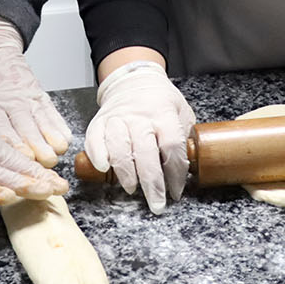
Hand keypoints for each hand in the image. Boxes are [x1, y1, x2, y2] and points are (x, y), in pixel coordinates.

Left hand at [0, 12, 70, 166]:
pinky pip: (50, 110)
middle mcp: (8, 98)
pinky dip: (58, 125)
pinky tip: (64, 140)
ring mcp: (25, 94)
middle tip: (43, 166)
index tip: (20, 159)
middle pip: (25, 128)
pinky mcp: (36, 90)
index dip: (11, 145)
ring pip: (41, 121)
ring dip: (49, 140)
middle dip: (36, 148)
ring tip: (56, 157)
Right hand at [83, 61, 195, 213]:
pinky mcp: (99, 121)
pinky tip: (104, 168)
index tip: (176, 191)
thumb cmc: (159, 101)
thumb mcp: (181, 111)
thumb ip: (184, 137)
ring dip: (125, 171)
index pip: (172, 145)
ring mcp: (118, 118)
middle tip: (156, 204)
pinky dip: (97, 154)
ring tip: (131, 188)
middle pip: (146, 152)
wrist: (133, 79)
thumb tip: (189, 171)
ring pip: (119, 146)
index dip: (175, 172)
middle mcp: (140, 115)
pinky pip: (95, 139)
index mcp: (164, 113)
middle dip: (152, 183)